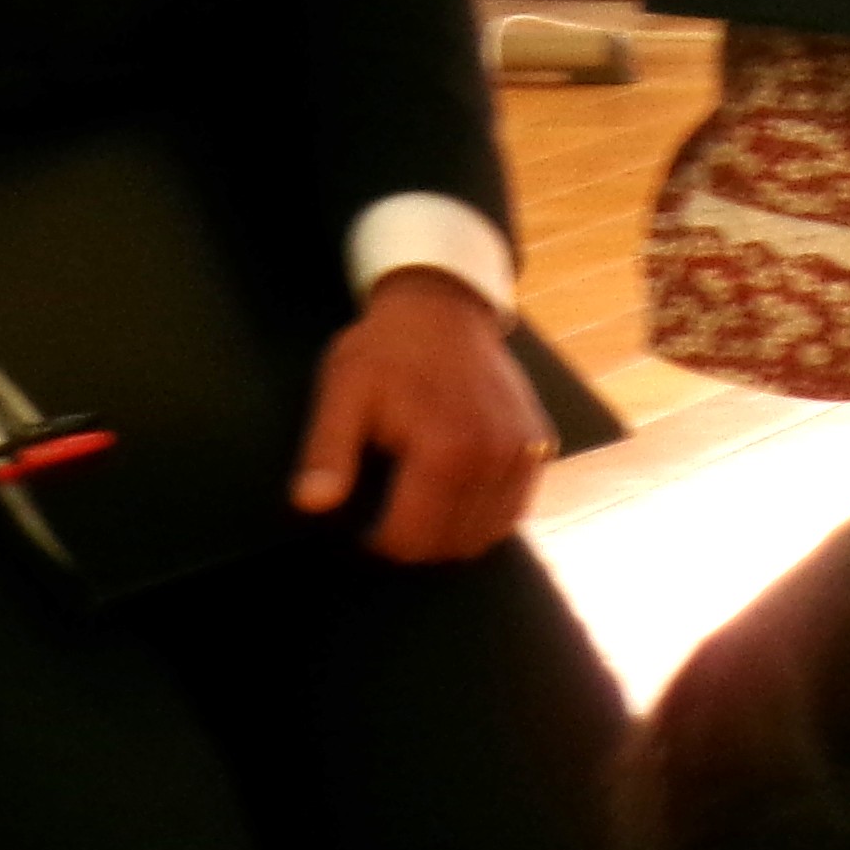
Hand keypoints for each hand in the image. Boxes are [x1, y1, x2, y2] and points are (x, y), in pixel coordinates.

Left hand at [292, 269, 551, 561]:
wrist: (444, 303)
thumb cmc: (387, 349)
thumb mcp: (343, 391)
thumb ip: (327, 452)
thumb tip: (310, 505)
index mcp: (445, 450)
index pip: (412, 541)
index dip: (378, 543)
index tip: (363, 525)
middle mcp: (494, 457)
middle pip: (450, 545)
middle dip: (415, 541)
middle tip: (391, 511)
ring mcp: (523, 451)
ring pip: (486, 535)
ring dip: (451, 533)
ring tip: (422, 501)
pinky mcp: (538, 443)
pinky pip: (514, 509)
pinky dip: (486, 513)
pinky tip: (458, 489)